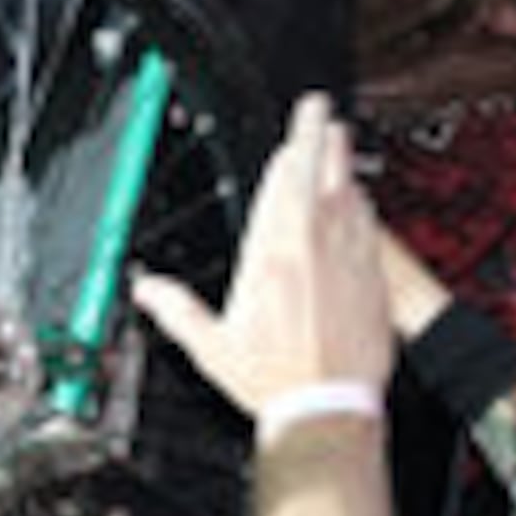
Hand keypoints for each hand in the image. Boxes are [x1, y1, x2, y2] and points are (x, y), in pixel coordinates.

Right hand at [127, 94, 392, 413]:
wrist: (330, 407)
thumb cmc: (274, 380)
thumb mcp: (212, 347)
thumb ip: (177, 310)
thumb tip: (144, 290)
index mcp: (268, 259)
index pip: (277, 190)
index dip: (286, 157)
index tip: (289, 140)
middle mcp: (309, 250)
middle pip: (315, 176)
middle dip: (316, 136)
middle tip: (319, 108)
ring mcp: (345, 260)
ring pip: (346, 192)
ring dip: (342, 160)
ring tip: (339, 135)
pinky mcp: (371, 277)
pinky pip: (369, 225)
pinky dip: (363, 202)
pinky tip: (361, 194)